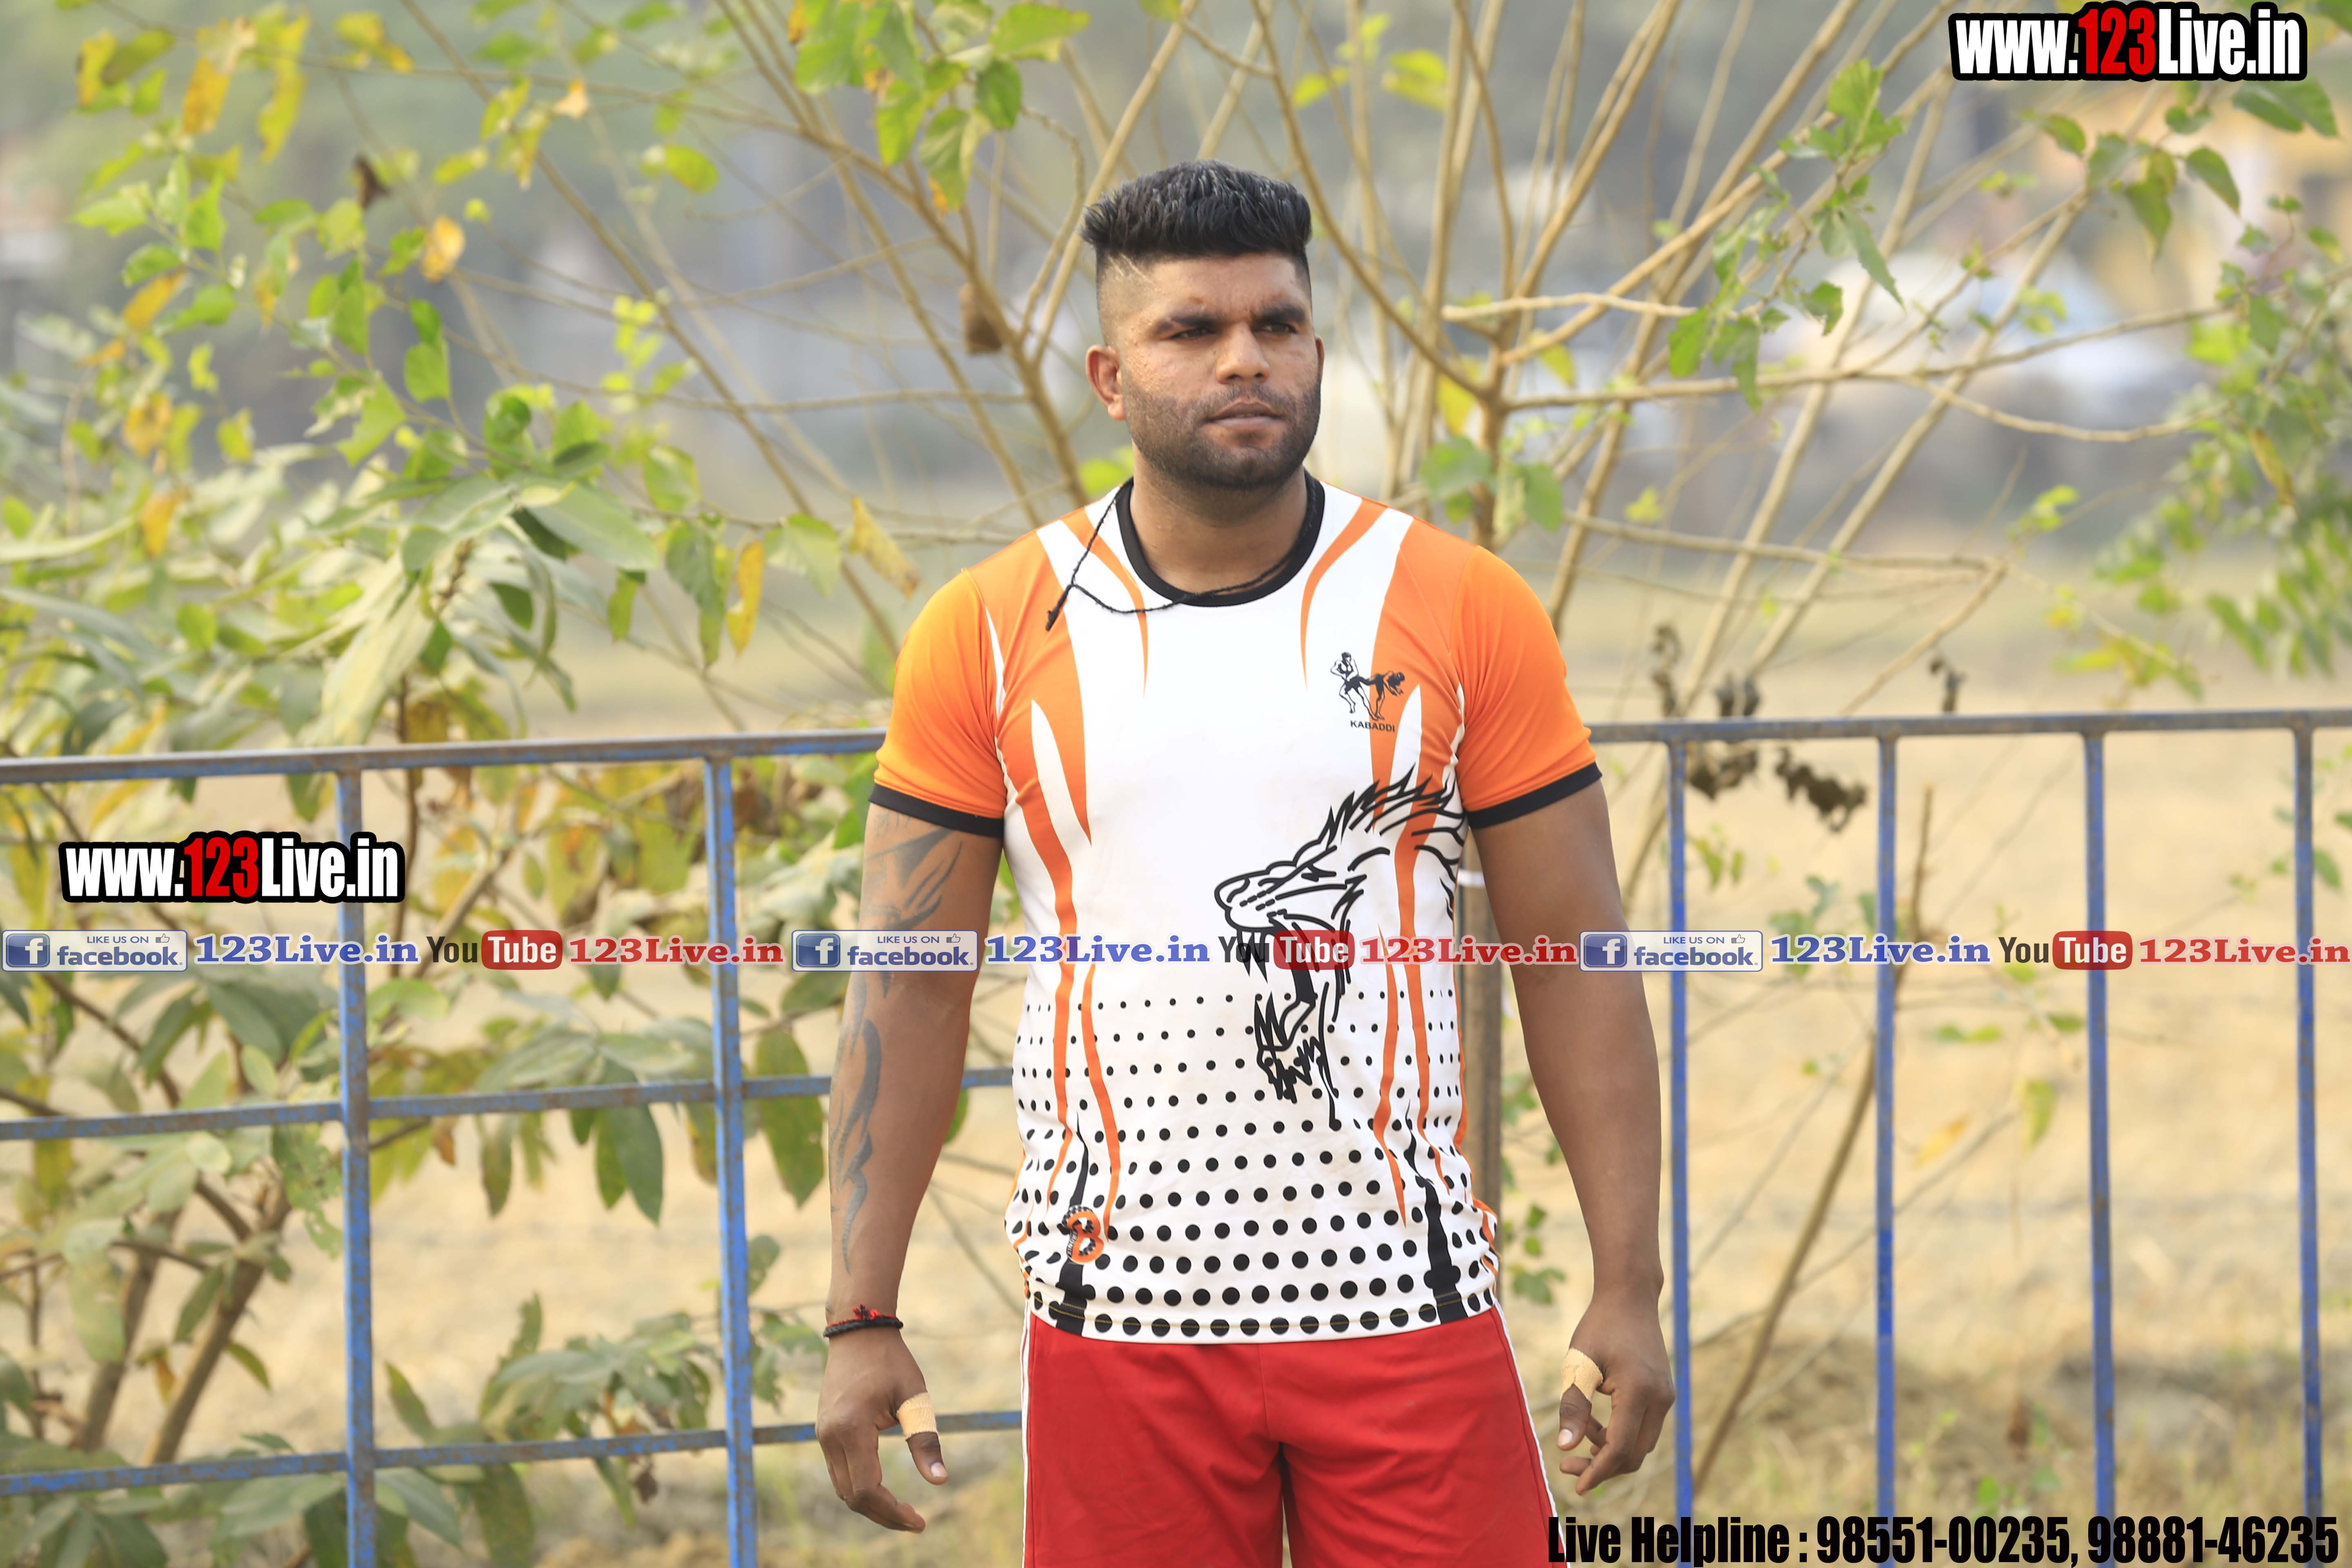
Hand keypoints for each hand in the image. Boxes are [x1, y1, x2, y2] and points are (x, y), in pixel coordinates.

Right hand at [815, 1330, 948, 1530]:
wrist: (858, 1332)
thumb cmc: (891, 1362)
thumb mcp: (914, 1398)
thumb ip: (925, 1441)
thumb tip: (941, 1481)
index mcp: (851, 1429)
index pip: (867, 1489)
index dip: (892, 1512)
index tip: (920, 1521)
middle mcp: (830, 1437)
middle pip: (852, 1496)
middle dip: (883, 1515)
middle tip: (916, 1521)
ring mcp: (823, 1436)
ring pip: (842, 1488)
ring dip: (871, 1504)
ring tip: (903, 1511)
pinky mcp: (825, 1433)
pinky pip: (839, 1472)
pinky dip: (860, 1488)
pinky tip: (883, 1490)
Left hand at [1556, 1287, 1673, 1497]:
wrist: (1629, 1297)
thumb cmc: (1600, 1327)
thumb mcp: (1578, 1364)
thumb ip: (1573, 1407)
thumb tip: (1564, 1448)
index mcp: (1639, 1392)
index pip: (1620, 1448)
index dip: (1598, 1471)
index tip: (1577, 1487)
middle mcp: (1660, 1399)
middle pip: (1634, 1453)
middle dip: (1603, 1466)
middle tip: (1568, 1466)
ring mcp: (1665, 1396)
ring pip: (1641, 1443)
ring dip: (1610, 1450)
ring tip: (1577, 1438)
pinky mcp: (1662, 1393)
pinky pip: (1643, 1427)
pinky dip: (1619, 1434)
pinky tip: (1594, 1425)